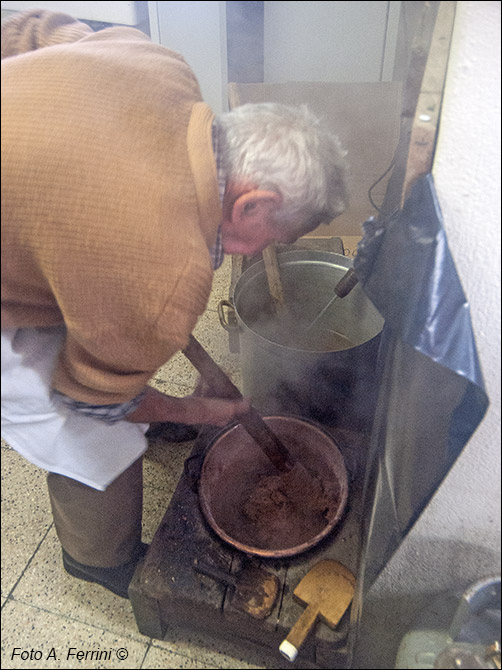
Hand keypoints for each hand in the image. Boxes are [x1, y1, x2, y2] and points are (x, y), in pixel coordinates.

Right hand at [126, 386, 250, 425]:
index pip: (230, 410)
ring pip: (209, 393)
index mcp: (218, 418)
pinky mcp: (188, 400)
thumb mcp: (226, 408)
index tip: (236, 388)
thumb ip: (239, 406)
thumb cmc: (202, 410)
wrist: (180, 408)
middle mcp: (208, 414)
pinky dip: (202, 382)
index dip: (234, 400)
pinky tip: (203, 375)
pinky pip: (198, 389)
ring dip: (213, 382)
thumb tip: (249, 402)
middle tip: (227, 374)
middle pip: (219, 399)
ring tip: (217, 371)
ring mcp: (197, 406)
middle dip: (222, 387)